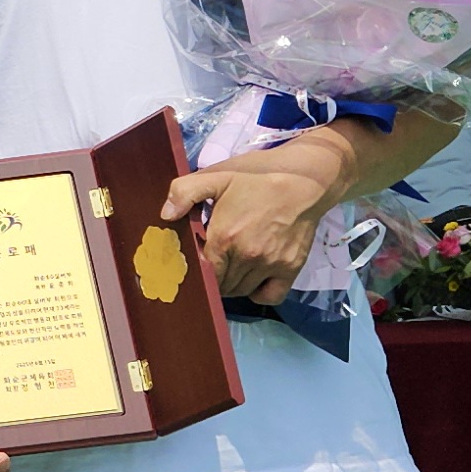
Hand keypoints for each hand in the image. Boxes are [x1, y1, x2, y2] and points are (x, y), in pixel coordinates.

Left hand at [167, 130, 353, 305]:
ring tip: (231, 265)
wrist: (304, 178)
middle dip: (213, 275)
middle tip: (214, 259)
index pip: (202, 270)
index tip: (198, 257)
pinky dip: (259, 293)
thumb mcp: (217, 175)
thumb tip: (165, 215)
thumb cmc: (258, 175)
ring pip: (242, 290)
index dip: (197, 267)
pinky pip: (270, 296)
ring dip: (232, 283)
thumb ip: (185, 192)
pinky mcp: (291, 268)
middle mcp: (247, 256)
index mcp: (225, 237)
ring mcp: (271, 265)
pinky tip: (254, 278)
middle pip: (221, 284)